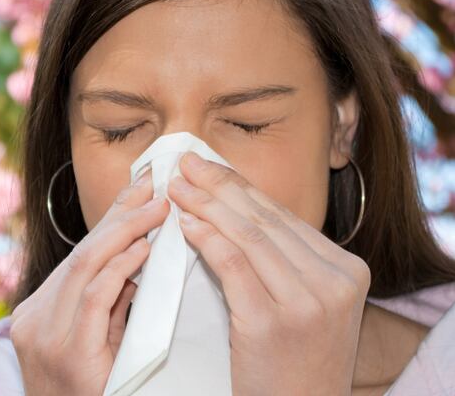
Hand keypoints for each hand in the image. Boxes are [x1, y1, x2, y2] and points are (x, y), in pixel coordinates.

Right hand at [10, 169, 169, 395]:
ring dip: (126, 232)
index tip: (139, 189)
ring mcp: (45, 335)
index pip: (80, 255)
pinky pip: (95, 297)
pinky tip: (144, 248)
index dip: (111, 218)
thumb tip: (141, 258)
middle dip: (120, 215)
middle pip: (82, 252)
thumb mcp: (95, 343)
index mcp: (39, 312)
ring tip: (158, 208)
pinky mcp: (67, 353)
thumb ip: (111, 304)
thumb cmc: (92, 395)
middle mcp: (35, 318)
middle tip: (153, 185)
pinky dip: (120, 268)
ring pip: (86, 266)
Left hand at [167, 151, 370, 395]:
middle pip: (265, 219)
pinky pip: (232, 265)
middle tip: (184, 164)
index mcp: (348, 270)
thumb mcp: (309, 305)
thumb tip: (233, 207)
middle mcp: (335, 281)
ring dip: (206, 205)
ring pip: (248, 235)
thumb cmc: (295, 361)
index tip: (208, 166)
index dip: (240, 186)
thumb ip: (286, 261)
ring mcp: (306, 302)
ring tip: (177, 188)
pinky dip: (206, 238)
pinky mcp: (271, 322)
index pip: (283, 216)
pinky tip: (184, 223)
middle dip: (219, 185)